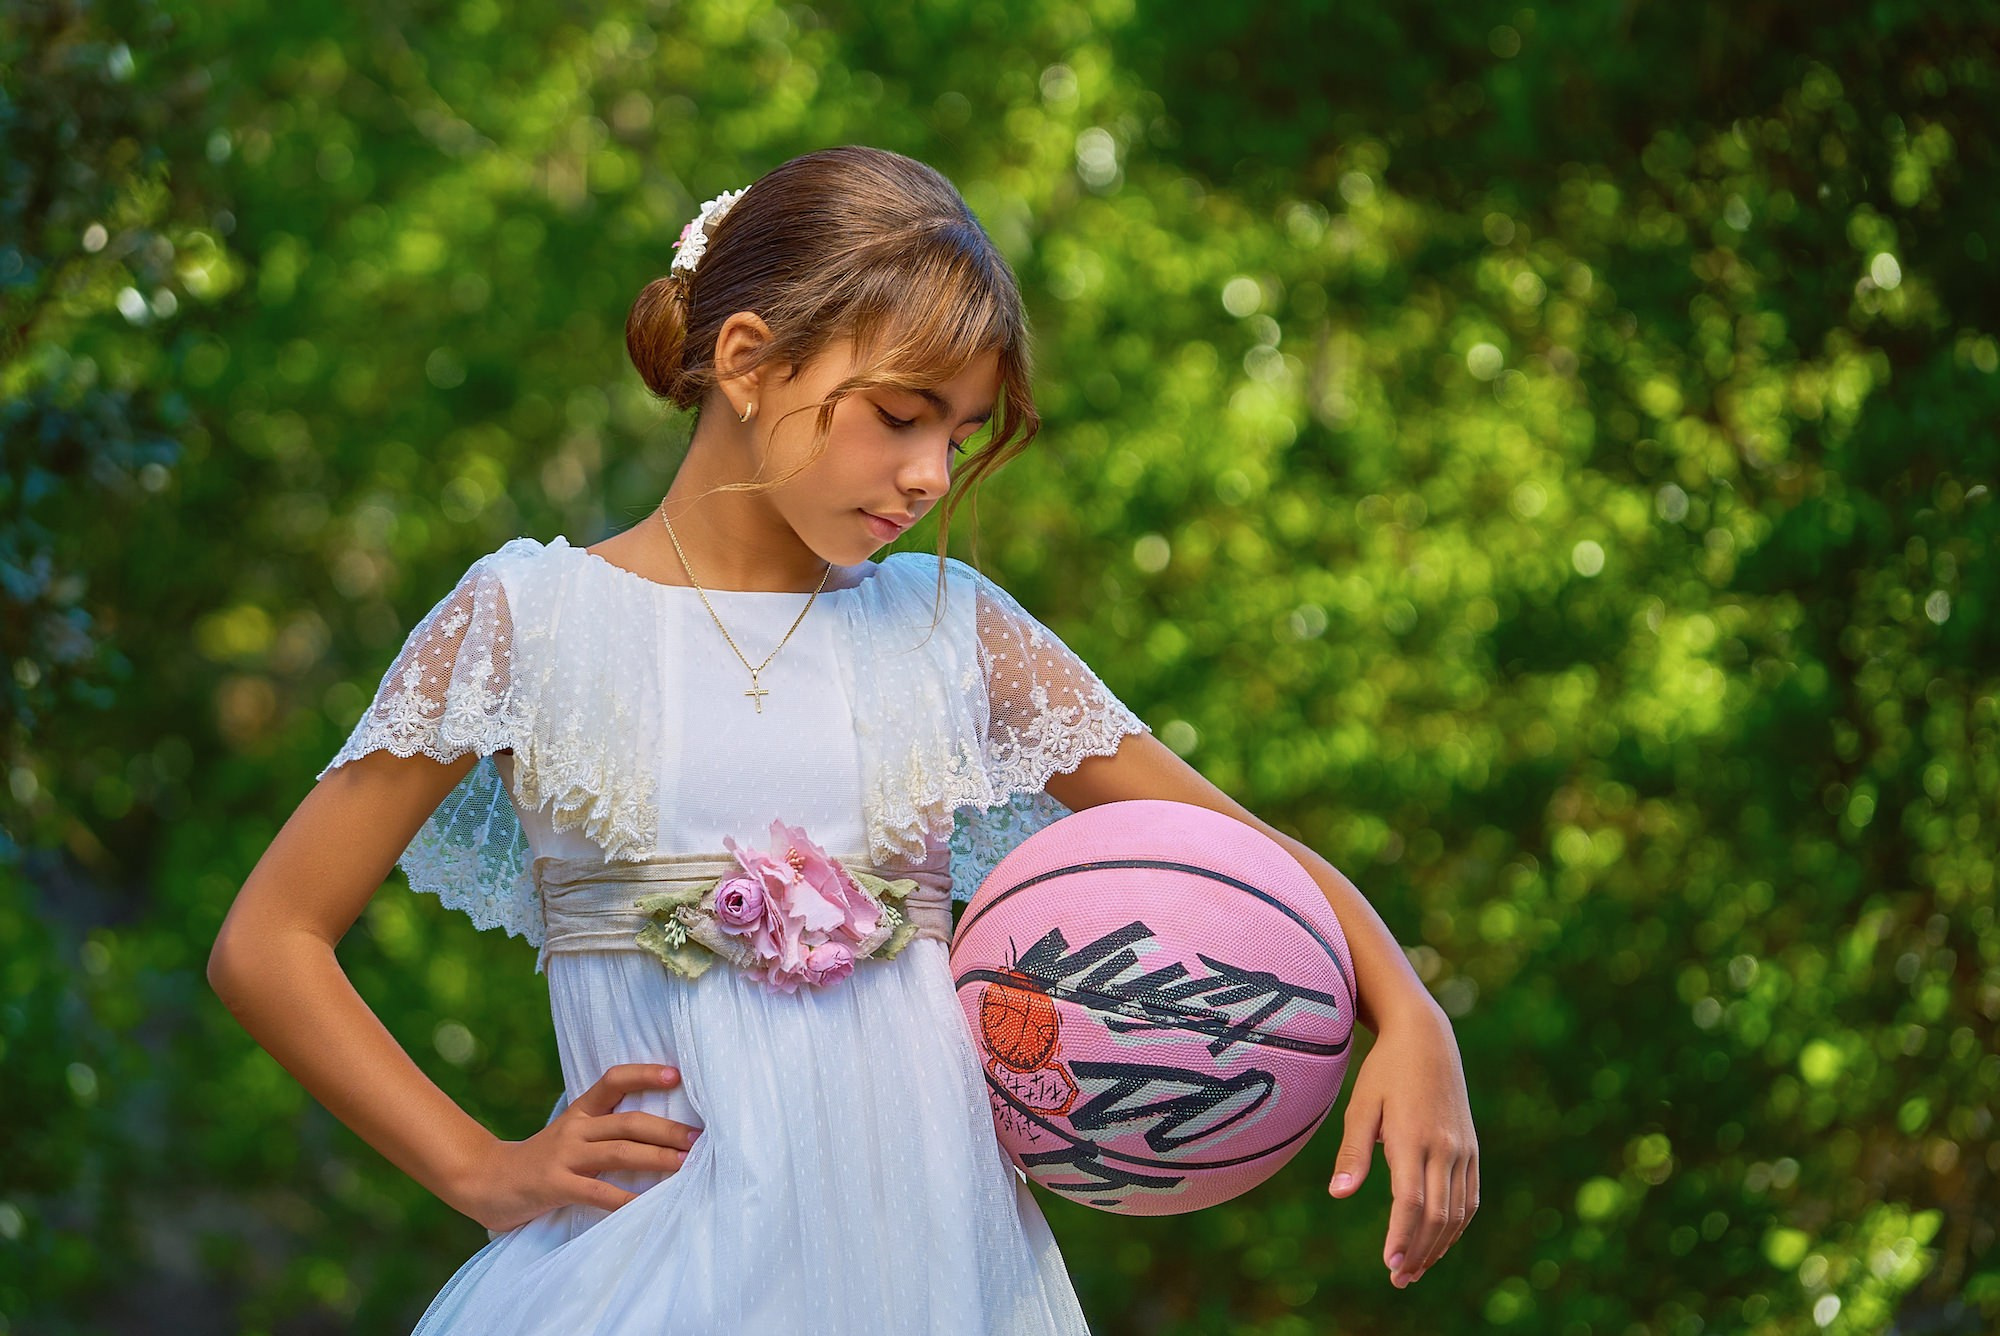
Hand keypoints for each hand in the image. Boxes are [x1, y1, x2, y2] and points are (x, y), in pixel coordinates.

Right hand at [447, 1063, 704, 1233]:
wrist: (482, 1181)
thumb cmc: (537, 1161)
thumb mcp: (568, 1135)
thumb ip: (601, 1130)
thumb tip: (655, 1131)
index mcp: (579, 1112)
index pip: (613, 1080)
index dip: (644, 1075)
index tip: (676, 1074)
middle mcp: (574, 1128)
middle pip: (628, 1121)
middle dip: (667, 1129)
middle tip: (699, 1138)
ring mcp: (564, 1156)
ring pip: (619, 1152)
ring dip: (657, 1158)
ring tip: (686, 1165)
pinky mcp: (555, 1185)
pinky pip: (598, 1192)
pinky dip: (625, 1199)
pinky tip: (647, 1206)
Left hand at [1328, 1005, 1478, 1287]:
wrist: (1427, 1039)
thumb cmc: (1384, 1072)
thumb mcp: (1361, 1105)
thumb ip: (1353, 1151)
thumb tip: (1339, 1194)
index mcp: (1413, 1138)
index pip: (1410, 1202)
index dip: (1401, 1237)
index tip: (1389, 1264)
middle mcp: (1444, 1148)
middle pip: (1437, 1216)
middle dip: (1418, 1252)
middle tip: (1398, 1279)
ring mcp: (1462, 1149)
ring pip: (1457, 1213)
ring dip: (1437, 1246)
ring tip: (1414, 1270)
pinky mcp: (1471, 1149)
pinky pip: (1469, 1198)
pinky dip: (1456, 1226)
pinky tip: (1438, 1242)